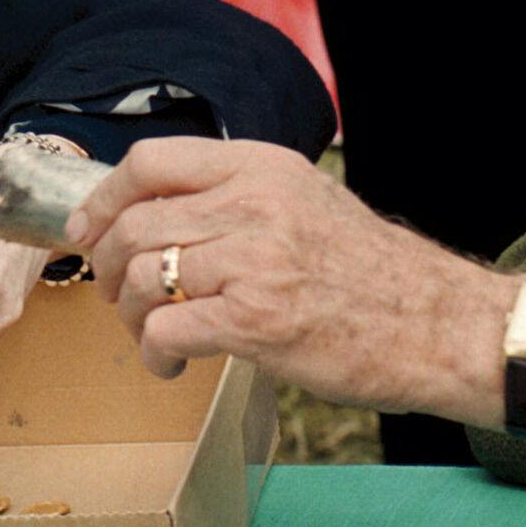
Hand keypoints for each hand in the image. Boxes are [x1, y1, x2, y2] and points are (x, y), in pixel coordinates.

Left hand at [66, 139, 514, 428]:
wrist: (438, 324)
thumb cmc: (372, 272)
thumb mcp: (307, 200)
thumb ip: (239, 196)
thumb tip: (160, 213)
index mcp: (262, 168)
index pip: (151, 161)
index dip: (104, 197)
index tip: (87, 230)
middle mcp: (254, 204)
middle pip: (135, 224)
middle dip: (108, 268)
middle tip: (117, 297)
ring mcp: (254, 261)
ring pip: (144, 278)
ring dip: (131, 317)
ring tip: (152, 336)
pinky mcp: (256, 320)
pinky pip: (166, 329)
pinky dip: (155, 353)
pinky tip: (172, 365)